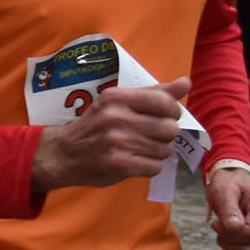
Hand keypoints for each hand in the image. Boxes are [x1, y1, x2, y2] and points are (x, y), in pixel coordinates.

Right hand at [31, 79, 188, 193]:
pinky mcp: (118, 164)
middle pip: (170, 128)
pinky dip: (149, 166)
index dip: (172, 112)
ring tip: (138, 149)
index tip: (161, 117)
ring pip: (165, 149)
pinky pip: (155, 167)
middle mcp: (116, 117)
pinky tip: (134, 161)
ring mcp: (116, 142)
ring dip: (157, 152)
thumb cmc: (96, 126)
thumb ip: (153, 93)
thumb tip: (186, 82)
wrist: (63, 153)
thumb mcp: (118, 103)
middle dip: (164, 135)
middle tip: (147, 136)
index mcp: (116, 97)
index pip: (165, 101)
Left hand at [207, 163, 249, 249]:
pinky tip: (228, 237)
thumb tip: (233, 226)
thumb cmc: (229, 185)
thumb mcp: (225, 190)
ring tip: (224, 229)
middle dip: (229, 240)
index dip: (231, 232)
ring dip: (230, 247)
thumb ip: (229, 209)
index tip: (217, 222)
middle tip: (219, 224)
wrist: (233, 184)